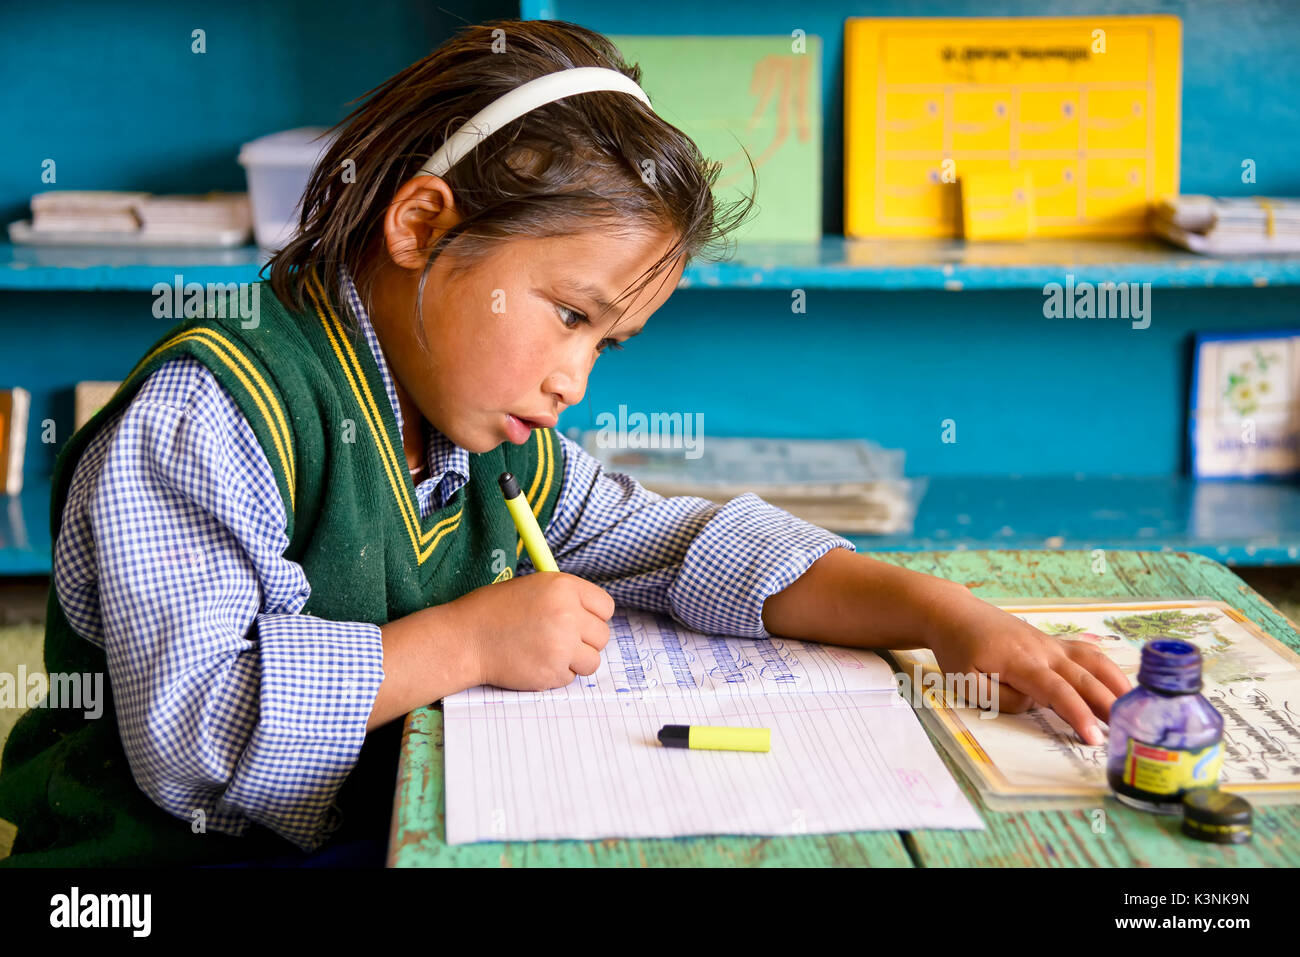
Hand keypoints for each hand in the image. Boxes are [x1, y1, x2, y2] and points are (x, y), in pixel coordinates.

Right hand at [447, 571, 614, 690]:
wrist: (466, 639)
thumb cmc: (494, 611)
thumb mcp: (533, 587)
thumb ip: (565, 598)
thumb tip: (591, 615)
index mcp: (564, 587)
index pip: (606, 607)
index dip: (593, 616)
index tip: (580, 621)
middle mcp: (568, 614)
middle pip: (603, 636)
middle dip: (585, 641)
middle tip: (561, 640)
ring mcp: (562, 646)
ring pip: (593, 661)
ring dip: (575, 661)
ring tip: (549, 653)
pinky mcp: (553, 672)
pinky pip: (572, 678)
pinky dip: (557, 675)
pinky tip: (535, 663)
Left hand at [926, 587, 1132, 744]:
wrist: (956, 613)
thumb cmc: (959, 650)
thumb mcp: (965, 682)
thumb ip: (1000, 698)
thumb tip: (1033, 704)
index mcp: (1021, 661)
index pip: (1057, 691)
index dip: (1078, 714)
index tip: (1094, 738)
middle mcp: (1044, 650)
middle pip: (1084, 678)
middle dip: (1108, 706)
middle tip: (1129, 732)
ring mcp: (1052, 644)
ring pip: (1094, 662)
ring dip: (1117, 685)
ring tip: (1137, 711)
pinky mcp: (1054, 643)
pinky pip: (1088, 654)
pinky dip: (1109, 669)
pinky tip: (1125, 687)